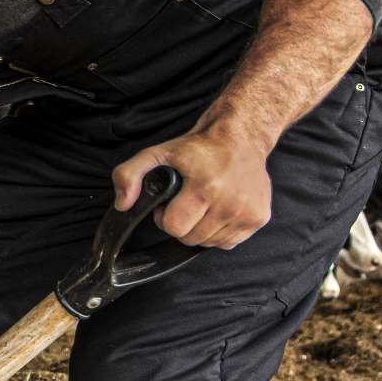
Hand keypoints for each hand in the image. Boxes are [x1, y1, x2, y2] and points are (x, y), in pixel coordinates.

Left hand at [112, 123, 272, 249]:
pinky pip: (228, 243)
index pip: (175, 228)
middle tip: (186, 203)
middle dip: (182, 225)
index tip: (170, 202)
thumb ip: (129, 175)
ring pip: (208, 243)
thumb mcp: (156, 153)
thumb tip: (122, 204)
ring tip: (202, 204)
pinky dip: (218, 232)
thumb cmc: (198, 148)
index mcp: (206, 187)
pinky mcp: (259, 218)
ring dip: (200, 229)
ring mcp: (247, 212)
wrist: (241, 137)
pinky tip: (218, 210)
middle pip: (190, 239)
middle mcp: (231, 202)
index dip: (165, 218)